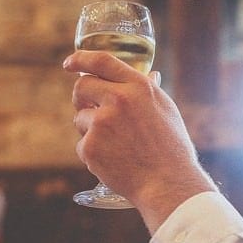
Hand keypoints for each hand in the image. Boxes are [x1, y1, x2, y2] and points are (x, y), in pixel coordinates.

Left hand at [63, 50, 216, 231]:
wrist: (167, 184)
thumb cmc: (171, 148)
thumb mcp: (166, 110)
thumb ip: (149, 90)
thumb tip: (149, 74)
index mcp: (138, 87)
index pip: (102, 61)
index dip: (81, 58)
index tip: (70, 62)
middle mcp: (118, 100)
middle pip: (81, 86)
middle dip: (81, 96)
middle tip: (87, 106)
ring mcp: (101, 124)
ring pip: (80, 118)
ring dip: (90, 128)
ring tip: (116, 145)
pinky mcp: (90, 147)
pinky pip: (82, 143)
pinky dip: (93, 152)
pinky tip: (113, 160)